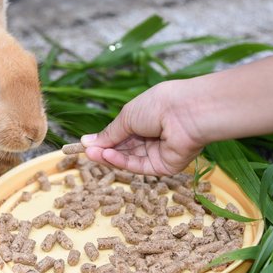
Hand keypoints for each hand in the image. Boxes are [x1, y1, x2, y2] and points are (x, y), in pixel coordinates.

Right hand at [81, 81, 203, 175]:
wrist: (187, 113)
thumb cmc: (158, 106)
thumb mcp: (127, 116)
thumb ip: (109, 133)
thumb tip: (86, 142)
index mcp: (145, 119)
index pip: (121, 134)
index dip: (104, 140)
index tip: (86, 145)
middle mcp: (152, 136)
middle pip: (124, 148)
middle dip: (104, 150)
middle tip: (86, 152)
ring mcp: (158, 152)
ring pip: (129, 159)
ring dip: (110, 157)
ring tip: (93, 154)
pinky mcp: (164, 166)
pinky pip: (139, 166)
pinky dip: (122, 162)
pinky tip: (108, 156)